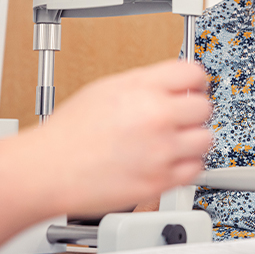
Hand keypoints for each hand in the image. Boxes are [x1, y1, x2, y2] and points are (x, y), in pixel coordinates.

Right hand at [33, 60, 211, 216]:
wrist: (49, 169)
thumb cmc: (69, 131)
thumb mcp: (105, 88)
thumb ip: (144, 83)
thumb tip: (169, 83)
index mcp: (141, 88)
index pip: (193, 72)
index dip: (194, 80)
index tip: (193, 87)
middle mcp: (155, 115)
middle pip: (204, 106)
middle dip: (193, 110)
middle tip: (182, 116)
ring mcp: (160, 150)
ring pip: (205, 139)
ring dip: (193, 138)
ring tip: (176, 140)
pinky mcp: (159, 181)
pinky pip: (195, 169)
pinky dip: (186, 165)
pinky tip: (170, 159)